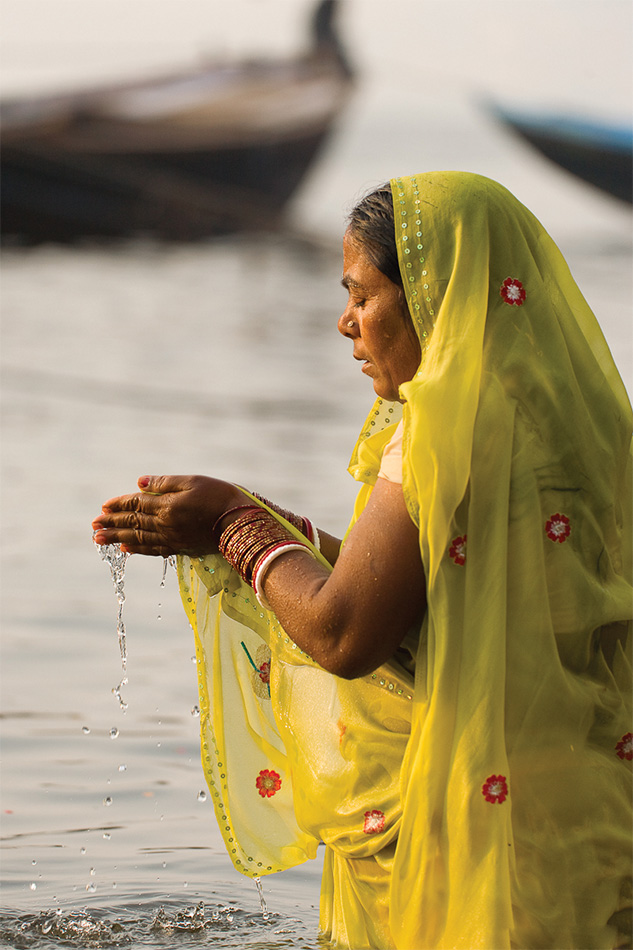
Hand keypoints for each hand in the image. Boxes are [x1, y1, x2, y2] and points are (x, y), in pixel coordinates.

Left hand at [92, 475, 245, 556]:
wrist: (240, 523)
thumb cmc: (219, 497)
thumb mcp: (193, 481)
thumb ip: (165, 483)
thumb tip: (139, 484)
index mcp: (166, 506)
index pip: (136, 504)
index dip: (118, 505)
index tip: (103, 507)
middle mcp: (164, 524)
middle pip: (132, 523)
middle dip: (111, 523)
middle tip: (93, 526)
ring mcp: (172, 538)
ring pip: (138, 538)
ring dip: (117, 538)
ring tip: (99, 540)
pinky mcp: (180, 548)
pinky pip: (153, 549)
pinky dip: (137, 549)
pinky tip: (126, 550)